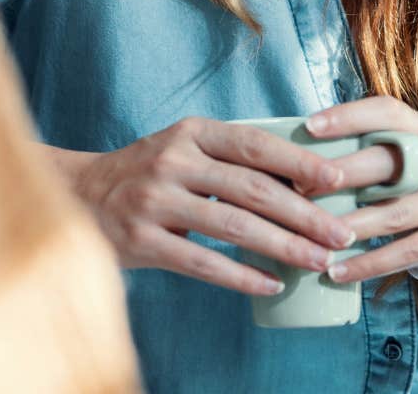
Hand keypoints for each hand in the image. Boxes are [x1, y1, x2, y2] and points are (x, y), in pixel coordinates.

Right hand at [67, 118, 358, 295]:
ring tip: (318, 261)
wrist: (76, 196)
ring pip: (233, 225)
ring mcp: (155, 200)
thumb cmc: (146, 174)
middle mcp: (172, 160)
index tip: (338, 181)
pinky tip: (272, 284)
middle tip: (341, 234)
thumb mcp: (183, 150)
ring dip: (284, 246)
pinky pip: (203, 262)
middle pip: (252, 188)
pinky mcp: (142, 240)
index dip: (299, 162)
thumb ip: (230, 160)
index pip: (255, 145)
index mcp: (190, 133)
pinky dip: (242, 275)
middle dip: (304, 213)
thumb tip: (304, 179)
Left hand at [306, 96, 417, 285]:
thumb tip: (285, 157)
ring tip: (313, 240)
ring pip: (396, 212)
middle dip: (341, 174)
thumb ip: (353, 156)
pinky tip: (337, 272)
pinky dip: (368, 264)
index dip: (349, 116)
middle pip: (390, 161)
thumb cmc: (399, 197)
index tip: (308, 127)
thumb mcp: (385, 170)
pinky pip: (407, 251)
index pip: (387, 112)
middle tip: (298, 190)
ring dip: (351, 227)